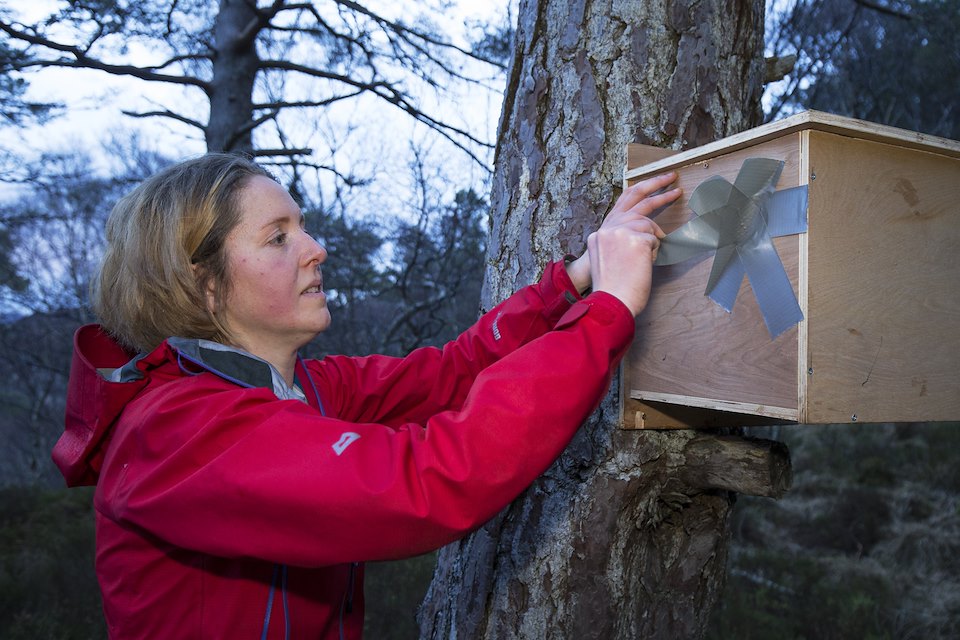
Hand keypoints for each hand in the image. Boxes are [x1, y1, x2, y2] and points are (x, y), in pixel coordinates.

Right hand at [566, 172, 681, 315]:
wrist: (609, 300)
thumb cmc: (612, 286)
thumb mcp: (608, 257)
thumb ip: (621, 240)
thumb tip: (645, 236)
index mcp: (602, 231)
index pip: (623, 201)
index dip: (641, 189)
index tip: (655, 183)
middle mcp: (610, 226)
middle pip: (637, 195)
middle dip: (657, 184)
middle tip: (673, 177)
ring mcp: (622, 230)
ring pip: (648, 224)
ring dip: (652, 243)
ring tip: (643, 261)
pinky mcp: (637, 238)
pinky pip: (656, 240)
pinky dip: (653, 254)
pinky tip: (642, 265)